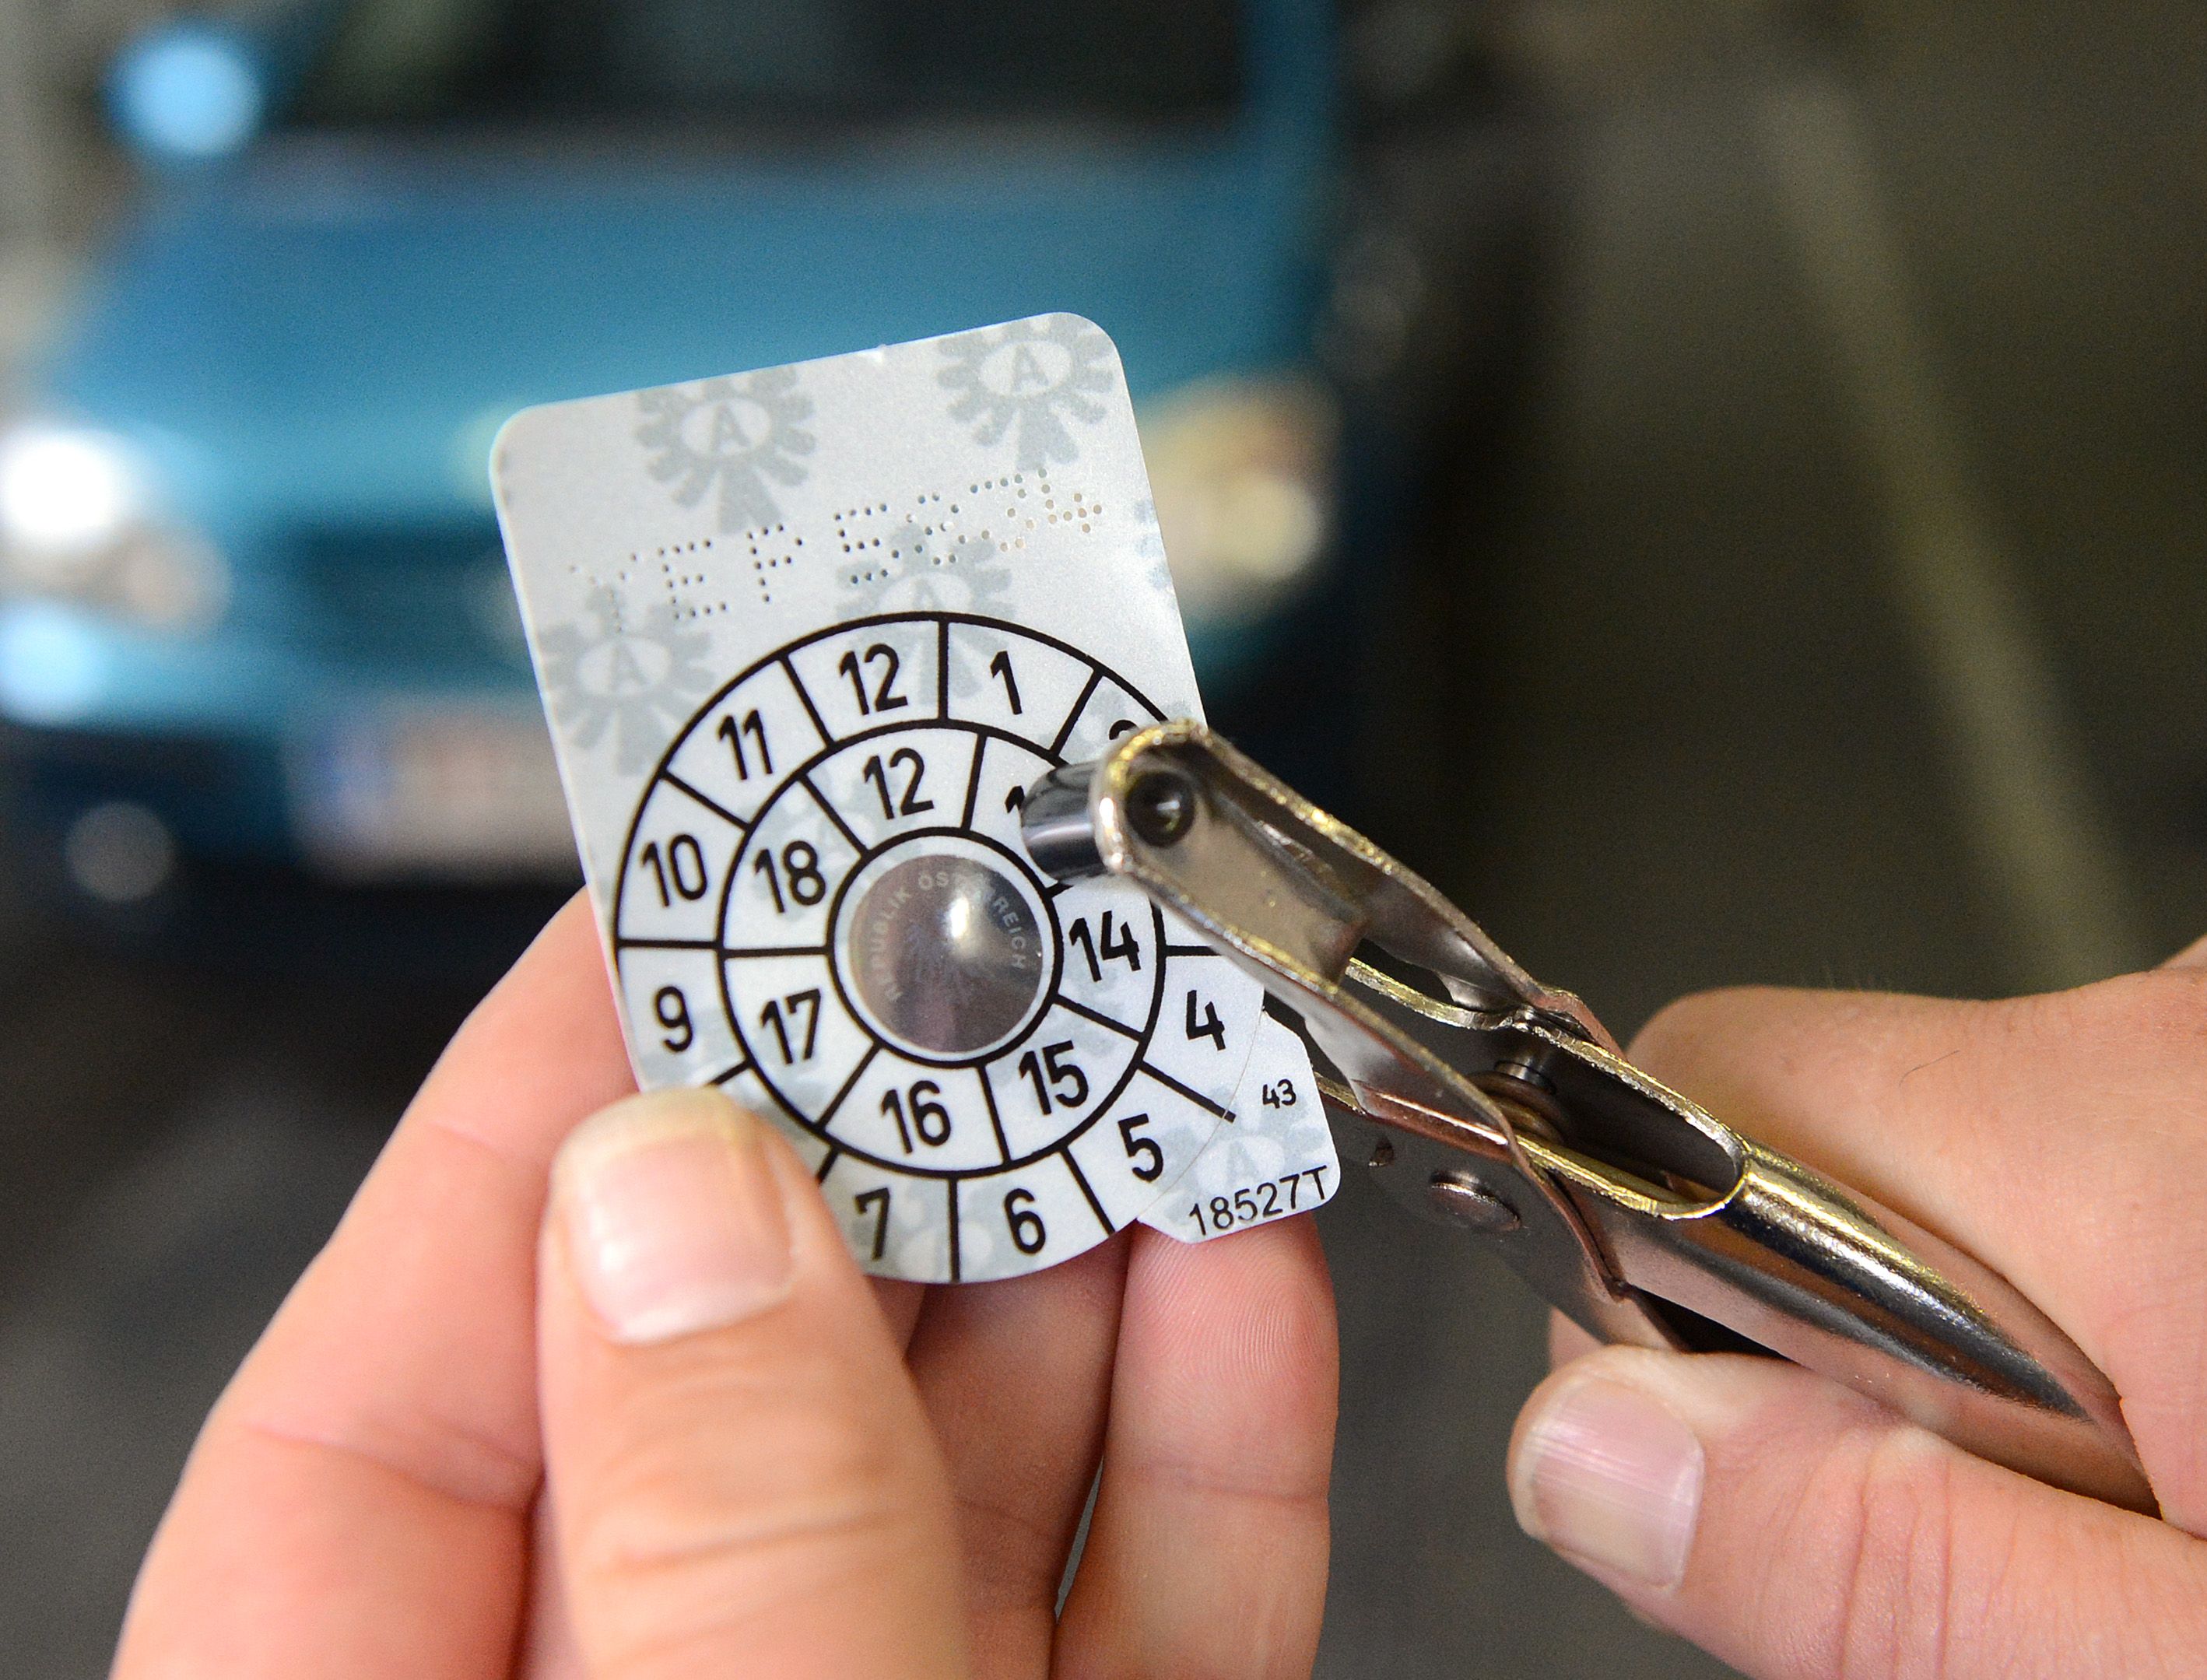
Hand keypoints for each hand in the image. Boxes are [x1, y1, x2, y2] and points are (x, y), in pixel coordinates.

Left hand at [112, 895, 1337, 1678]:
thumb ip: (715, 1541)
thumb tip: (687, 1196)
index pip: (398, 1389)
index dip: (545, 1103)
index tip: (686, 885)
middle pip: (723, 1392)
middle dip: (877, 1146)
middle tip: (988, 923)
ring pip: (957, 1478)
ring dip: (1079, 1252)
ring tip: (1158, 1040)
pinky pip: (1141, 1607)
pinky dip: (1209, 1439)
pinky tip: (1246, 1268)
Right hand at [1506, 943, 2206, 1677]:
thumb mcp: (2184, 1666)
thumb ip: (1890, 1561)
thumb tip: (1588, 1451)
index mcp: (2125, 1134)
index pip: (1698, 1085)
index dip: (1640, 1273)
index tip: (1724, 1457)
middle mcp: (2166, 1045)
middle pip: (1805, 1133)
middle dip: (1811, 1334)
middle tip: (1969, 1539)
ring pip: (1929, 1172)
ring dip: (1952, 1352)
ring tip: (2112, 1528)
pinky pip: (2056, 1180)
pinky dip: (2069, 1322)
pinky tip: (2173, 1460)